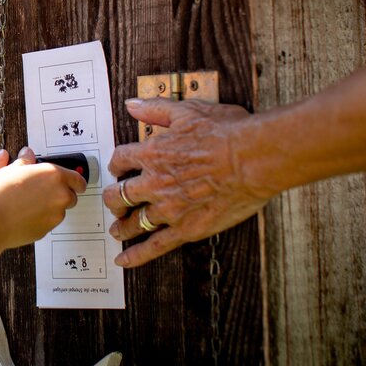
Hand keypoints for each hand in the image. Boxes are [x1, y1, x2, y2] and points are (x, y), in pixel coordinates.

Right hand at [0, 147, 87, 250]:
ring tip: (26, 203)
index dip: (74, 181)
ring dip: (49, 207)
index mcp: (53, 175)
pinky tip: (22, 214)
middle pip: (70, 196)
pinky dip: (39, 219)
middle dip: (59, 194)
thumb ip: (24, 163)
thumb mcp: (9, 170)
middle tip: (40, 191)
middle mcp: (59, 196)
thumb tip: (27, 156)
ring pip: (58, 211)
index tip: (70, 181)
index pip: (78, 179)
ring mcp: (54, 216)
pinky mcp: (45, 231)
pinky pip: (47, 223)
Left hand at [102, 98, 271, 267]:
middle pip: (118, 195)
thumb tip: (133, 104)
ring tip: (117, 230)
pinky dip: (136, 256)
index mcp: (152, 153)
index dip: (116, 165)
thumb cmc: (226, 133)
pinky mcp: (186, 229)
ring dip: (121, 227)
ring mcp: (168, 208)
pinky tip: (124, 260)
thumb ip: (156, 109)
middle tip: (114, 202)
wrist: (252, 159)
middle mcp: (154, 183)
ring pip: (132, 223)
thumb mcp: (188, 112)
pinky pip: (154, 246)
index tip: (118, 169)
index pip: (120, 160)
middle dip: (113, 199)